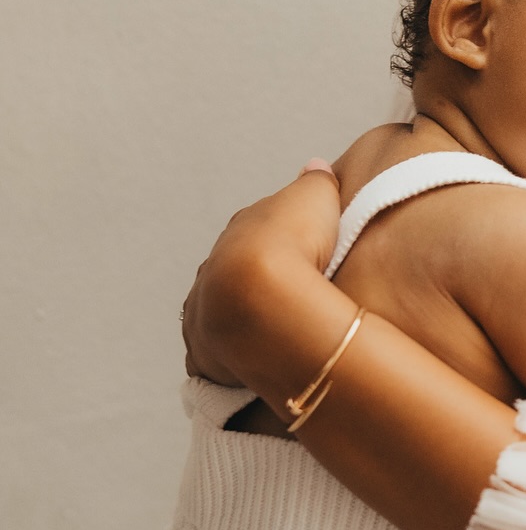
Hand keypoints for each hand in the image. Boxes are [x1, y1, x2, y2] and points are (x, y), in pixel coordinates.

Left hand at [181, 161, 341, 386]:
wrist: (262, 296)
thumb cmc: (292, 243)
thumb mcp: (316, 196)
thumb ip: (316, 181)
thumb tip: (316, 166)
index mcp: (241, 230)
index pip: (259, 230)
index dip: (283, 239)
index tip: (304, 250)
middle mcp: (215, 266)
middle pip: (235, 270)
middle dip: (257, 278)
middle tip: (291, 293)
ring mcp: (205, 308)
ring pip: (219, 311)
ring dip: (239, 317)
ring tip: (271, 331)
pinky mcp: (206, 350)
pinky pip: (214, 352)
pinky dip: (228, 354)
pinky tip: (247, 362)